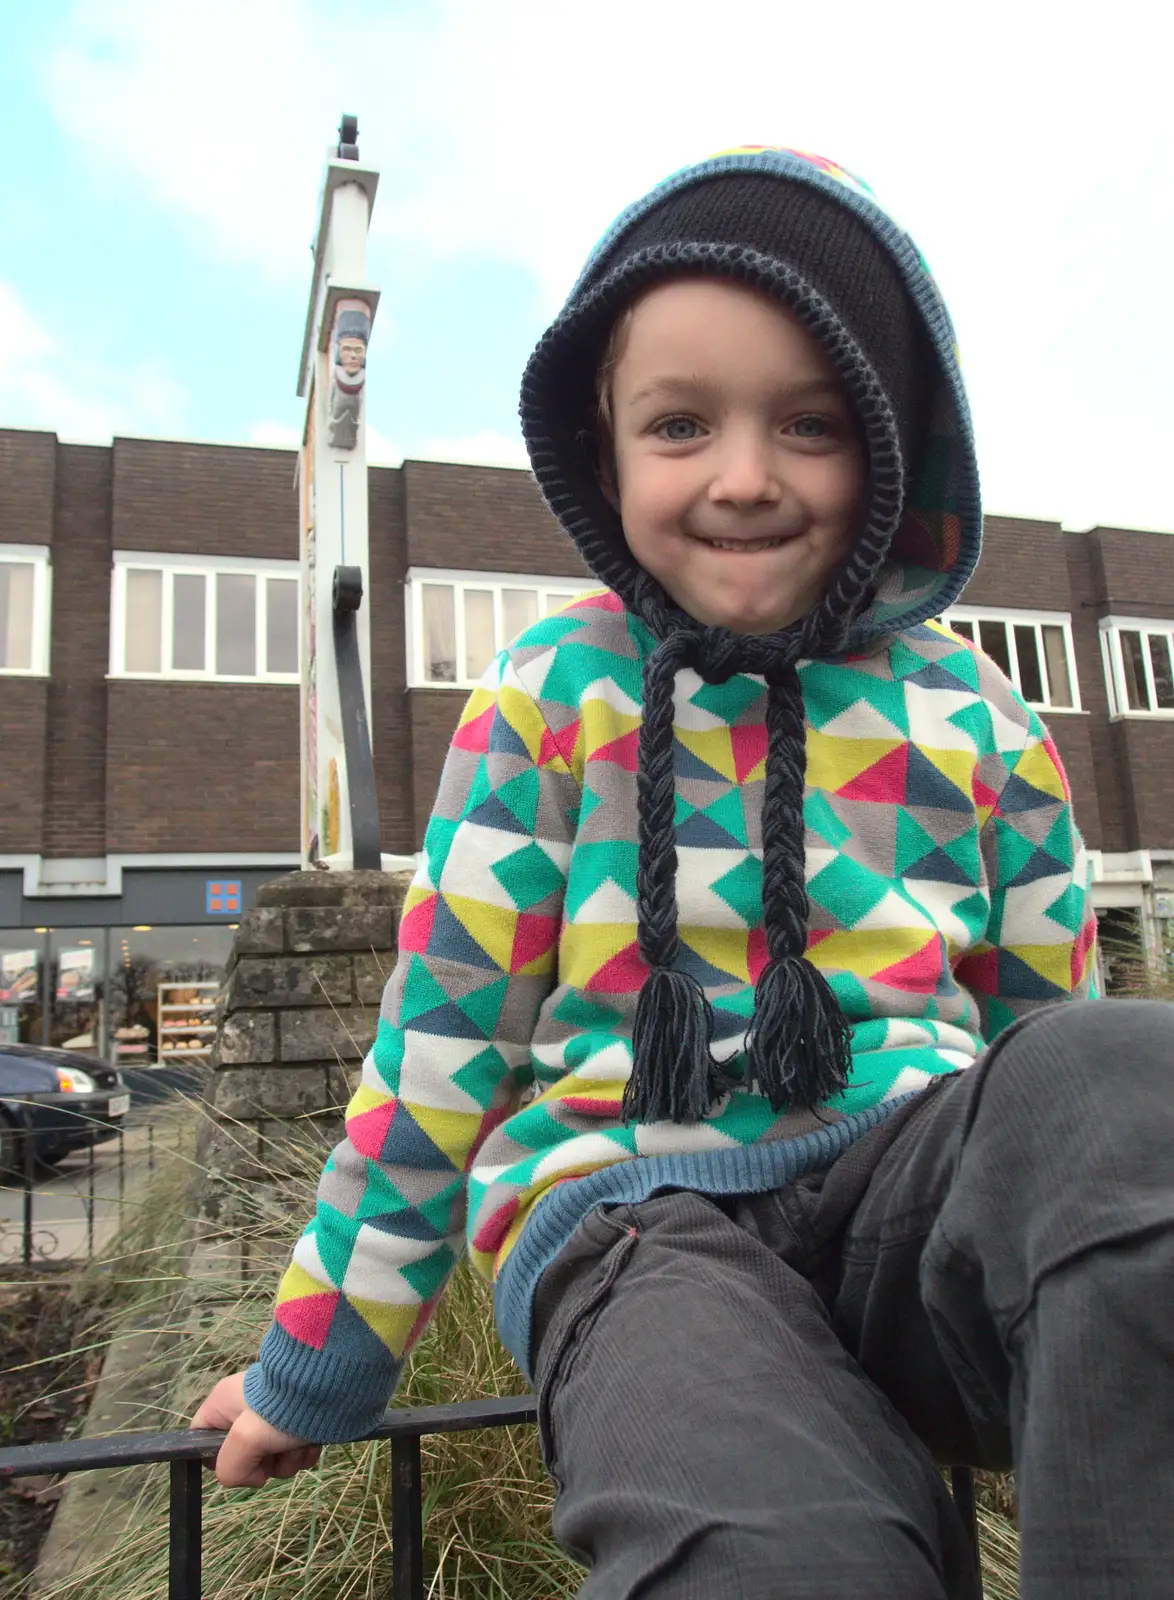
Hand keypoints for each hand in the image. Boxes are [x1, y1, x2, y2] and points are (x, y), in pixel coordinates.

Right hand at [191, 1372, 322, 1487]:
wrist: (333, 1386)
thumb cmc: (284, 1406)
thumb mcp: (245, 1440)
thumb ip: (230, 1468)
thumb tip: (252, 1478)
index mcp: (223, 1402)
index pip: (199, 1439)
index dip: (215, 1460)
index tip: (238, 1462)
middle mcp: (245, 1407)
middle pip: (241, 1456)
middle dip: (264, 1463)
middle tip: (275, 1451)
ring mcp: (273, 1415)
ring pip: (271, 1458)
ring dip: (288, 1460)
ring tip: (299, 1442)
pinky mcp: (297, 1420)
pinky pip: (292, 1451)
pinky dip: (303, 1452)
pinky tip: (313, 1441)